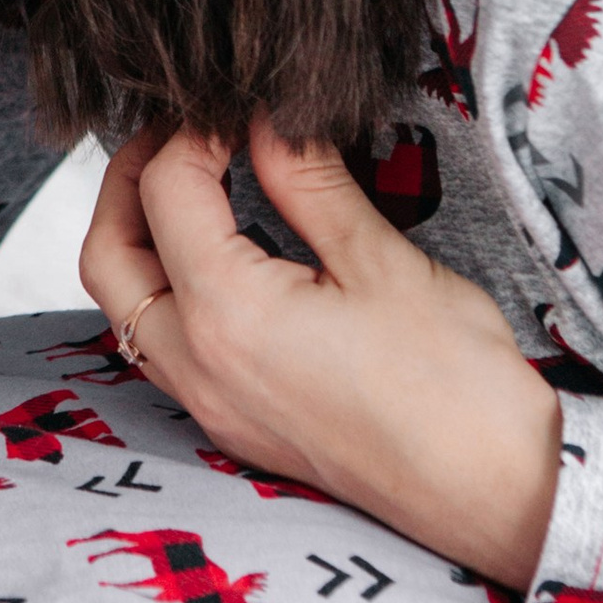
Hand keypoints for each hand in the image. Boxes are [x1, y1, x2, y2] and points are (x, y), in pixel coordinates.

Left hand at [78, 112, 563, 589]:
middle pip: (107, 255)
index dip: (191, 133)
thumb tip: (265, 121)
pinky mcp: (232, 425)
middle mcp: (198, 365)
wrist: (496, 492)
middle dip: (128, 183)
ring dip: (140, 241)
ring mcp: (209, 405)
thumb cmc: (456, 384)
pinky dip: (168, 293)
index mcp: (227, 313)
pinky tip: (221, 262)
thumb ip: (307, 183)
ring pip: (124, 308)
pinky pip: (163, 350)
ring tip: (196, 191)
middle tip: (180, 138)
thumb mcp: (382, 260)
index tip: (234, 110)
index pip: (166, 192)